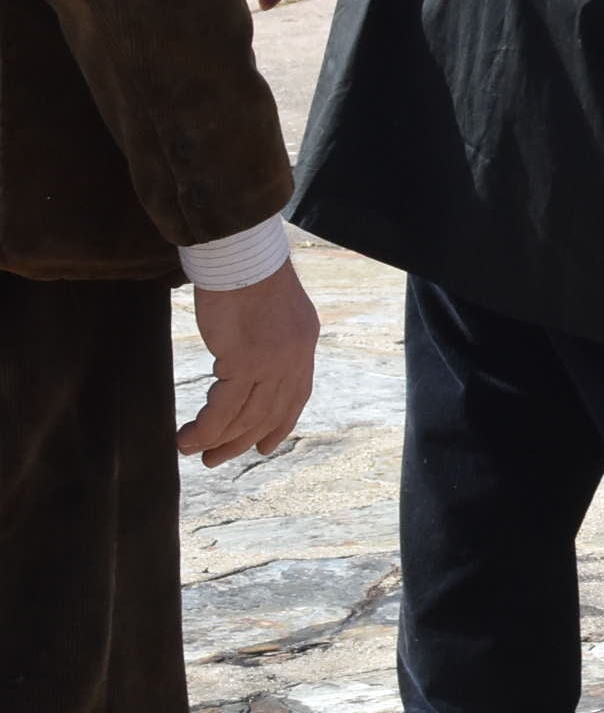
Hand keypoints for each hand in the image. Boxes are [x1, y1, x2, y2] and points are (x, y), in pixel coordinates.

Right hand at [182, 262, 318, 465]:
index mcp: (304, 343)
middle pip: (272, 411)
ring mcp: (274, 362)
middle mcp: (296, 356)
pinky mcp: (246, 361)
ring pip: (248, 415)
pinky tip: (189, 438)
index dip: (280, 422)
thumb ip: (267, 336)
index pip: (298, 394)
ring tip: (193, 451)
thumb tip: (248, 354)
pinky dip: (207, 428)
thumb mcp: (270, 309)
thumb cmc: (246, 272)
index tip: (264, 444)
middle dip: (243, 439)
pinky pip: (224, 408)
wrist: (241, 253)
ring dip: (218, 440)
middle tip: (216, 458)